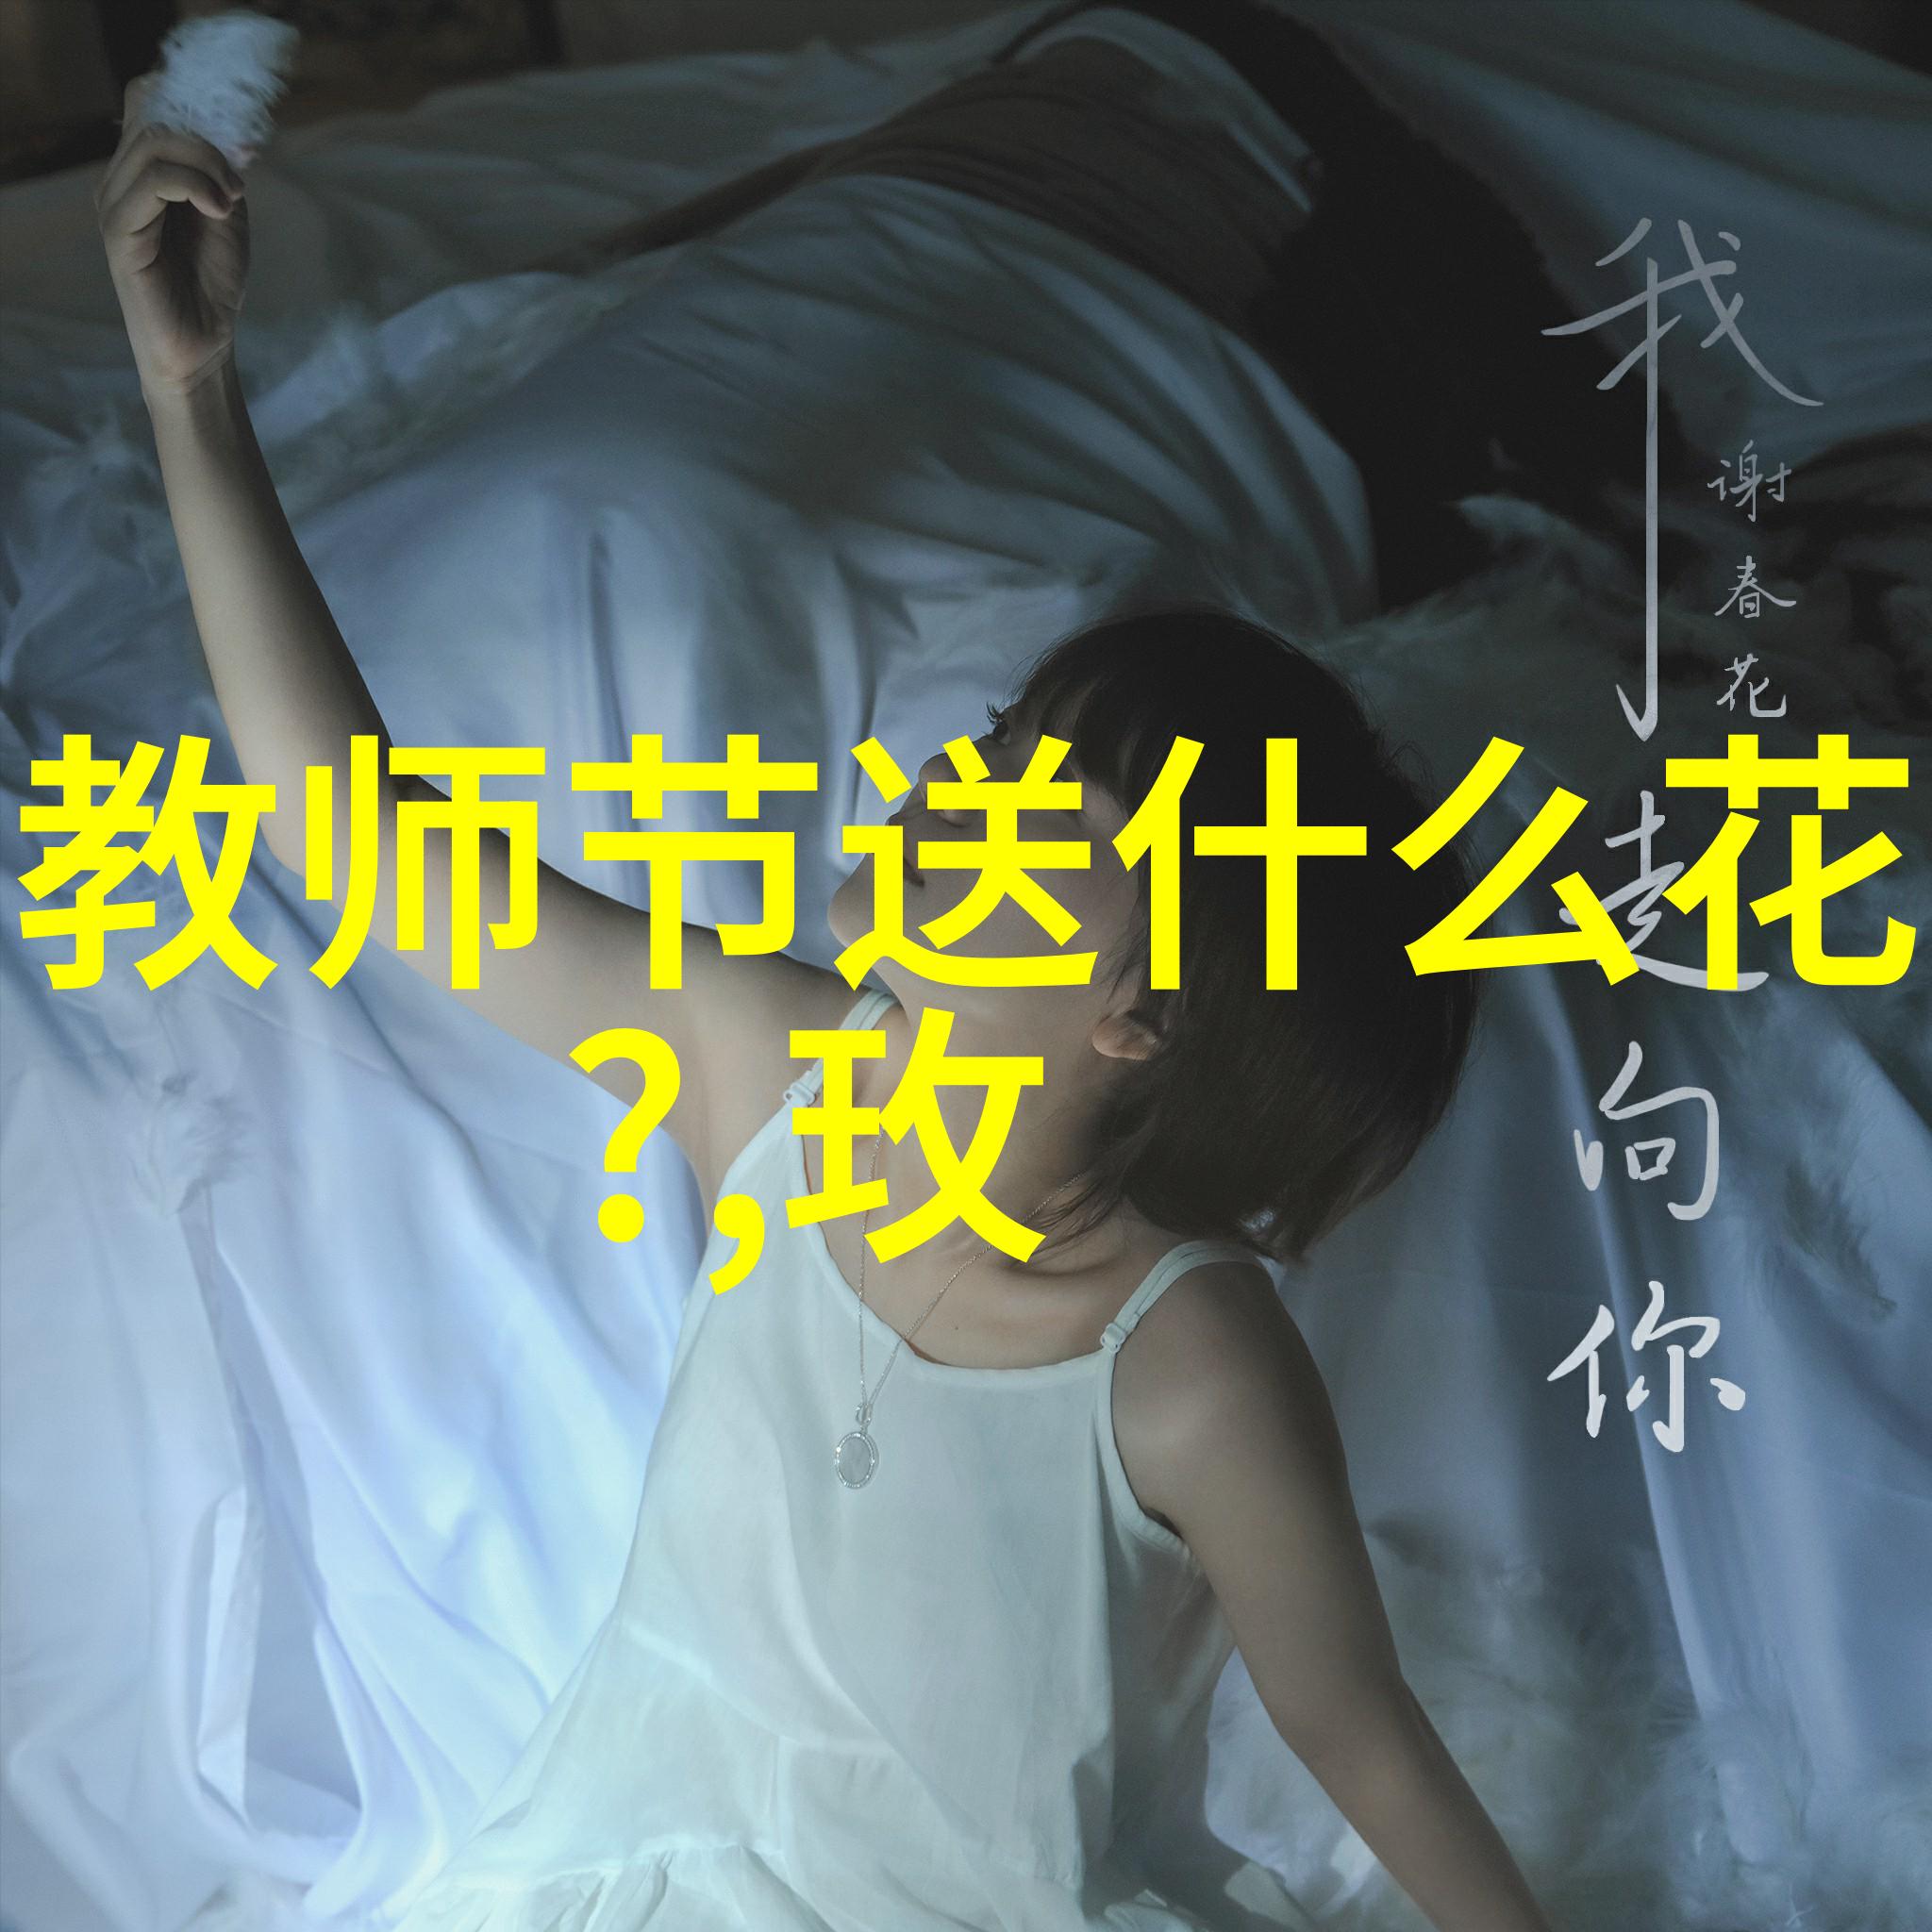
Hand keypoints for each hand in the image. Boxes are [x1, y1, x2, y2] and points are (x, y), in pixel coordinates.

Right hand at [95, 74, 250, 402]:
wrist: (203, 344)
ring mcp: (114, 203)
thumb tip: (237, 130)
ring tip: (232, 200)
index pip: (148, 101)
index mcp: (142, 170)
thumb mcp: (226, 214)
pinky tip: (221, 210)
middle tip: (239, 180)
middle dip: (207, 137)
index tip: (239, 139)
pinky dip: (193, 185)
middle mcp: (120, 180)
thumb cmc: (211, 283)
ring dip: (205, 162)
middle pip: (152, 115)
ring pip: (152, 144)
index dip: (191, 101)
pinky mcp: (119, 231)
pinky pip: (150, 182)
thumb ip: (223, 170)